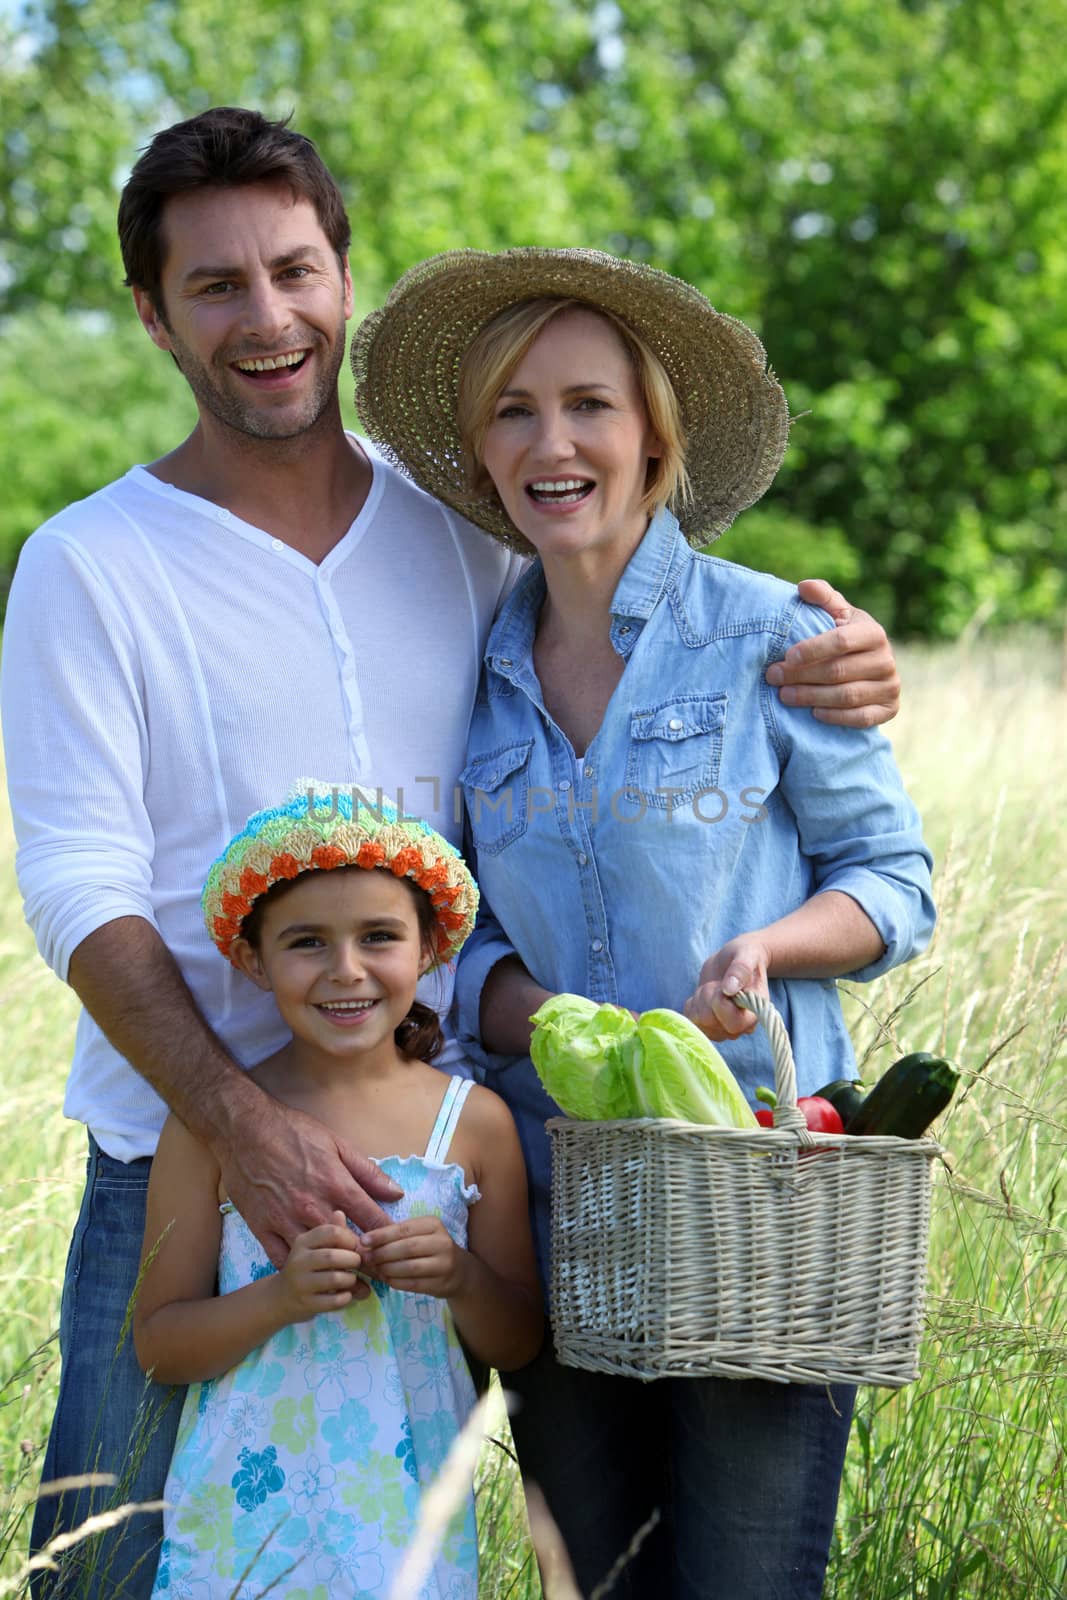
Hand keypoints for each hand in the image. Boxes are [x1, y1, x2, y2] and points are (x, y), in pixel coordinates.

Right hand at [214, 1095, 402, 1270]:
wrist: (245, 1130)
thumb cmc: (293, 1133)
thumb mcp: (337, 1144)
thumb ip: (367, 1172)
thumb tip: (395, 1193)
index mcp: (336, 1185)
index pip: (372, 1221)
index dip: (386, 1240)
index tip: (393, 1251)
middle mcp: (313, 1206)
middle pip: (348, 1245)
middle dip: (365, 1260)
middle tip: (375, 1271)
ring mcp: (286, 1219)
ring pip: (317, 1257)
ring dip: (333, 1268)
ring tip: (346, 1279)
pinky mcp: (262, 1227)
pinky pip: (282, 1258)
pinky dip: (298, 1267)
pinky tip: (307, 1270)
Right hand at [275, 1212, 361, 1322]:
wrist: (279, 1298)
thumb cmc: (304, 1268)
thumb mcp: (313, 1247)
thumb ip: (330, 1232)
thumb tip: (341, 1213)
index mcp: (303, 1242)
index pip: (331, 1232)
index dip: (349, 1239)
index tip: (354, 1247)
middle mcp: (299, 1260)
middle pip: (333, 1256)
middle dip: (353, 1260)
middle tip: (357, 1264)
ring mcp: (300, 1283)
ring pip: (335, 1278)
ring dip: (351, 1280)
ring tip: (351, 1280)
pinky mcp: (305, 1304)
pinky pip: (333, 1301)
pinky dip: (346, 1298)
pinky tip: (346, 1295)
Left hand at [358, 1216, 464, 1299]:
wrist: (459, 1271)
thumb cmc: (430, 1248)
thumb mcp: (419, 1234)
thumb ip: (396, 1236)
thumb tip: (365, 1242)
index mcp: (434, 1225)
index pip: (404, 1229)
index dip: (382, 1235)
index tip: (363, 1241)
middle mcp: (442, 1242)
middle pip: (407, 1247)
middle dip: (383, 1253)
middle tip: (366, 1258)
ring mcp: (444, 1264)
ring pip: (410, 1267)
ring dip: (388, 1269)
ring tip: (376, 1269)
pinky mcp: (441, 1284)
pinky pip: (414, 1284)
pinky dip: (397, 1282)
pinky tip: (387, 1280)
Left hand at [683, 937, 769, 1040]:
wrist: (734, 961)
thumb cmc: (746, 956)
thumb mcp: (747, 955)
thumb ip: (740, 970)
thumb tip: (729, 989)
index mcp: (754, 1014)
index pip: (733, 1023)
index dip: (720, 1003)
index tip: (722, 985)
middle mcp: (739, 1028)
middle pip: (709, 1020)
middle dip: (707, 996)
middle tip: (717, 983)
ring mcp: (722, 1029)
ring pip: (697, 1020)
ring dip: (699, 999)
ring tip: (713, 987)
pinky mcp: (706, 1025)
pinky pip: (689, 1019)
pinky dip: (692, 1004)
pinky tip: (705, 994)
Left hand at [764, 579, 900, 726]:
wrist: (871, 666)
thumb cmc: (845, 635)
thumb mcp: (837, 613)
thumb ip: (822, 597)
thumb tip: (804, 587)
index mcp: (874, 633)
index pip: (841, 641)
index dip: (812, 649)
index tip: (786, 656)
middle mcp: (887, 660)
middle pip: (838, 671)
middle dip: (802, 675)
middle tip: (773, 677)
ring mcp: (890, 686)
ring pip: (846, 696)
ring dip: (812, 697)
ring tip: (784, 695)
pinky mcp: (889, 709)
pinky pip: (861, 718)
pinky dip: (836, 717)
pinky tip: (813, 712)